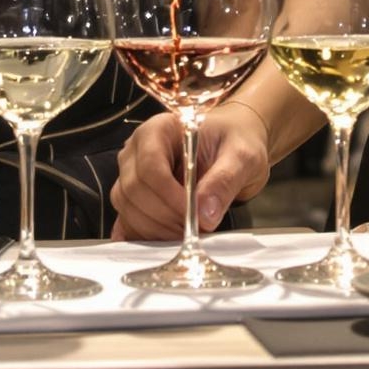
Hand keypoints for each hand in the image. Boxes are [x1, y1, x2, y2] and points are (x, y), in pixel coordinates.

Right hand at [111, 106, 271, 241]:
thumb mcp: (241, 156)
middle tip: (195, 228)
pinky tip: (168, 239)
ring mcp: (132, 173)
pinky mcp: (135, 197)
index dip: (169, 196)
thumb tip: (204, 214)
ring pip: (126, 206)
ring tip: (188, 232)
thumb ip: (224, 181)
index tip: (194, 214)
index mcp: (161, 129)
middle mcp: (138, 149)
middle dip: (164, 216)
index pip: (150, 165)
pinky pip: (127, 219)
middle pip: (134, 189)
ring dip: (155, 229)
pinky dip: (145, 235)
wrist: (233, 148)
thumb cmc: (235, 142)